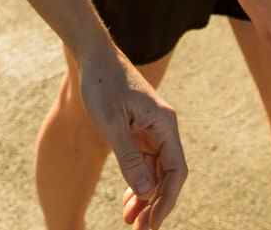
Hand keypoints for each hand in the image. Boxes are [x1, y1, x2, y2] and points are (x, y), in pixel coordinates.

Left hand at [76, 50, 186, 228]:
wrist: (93, 57)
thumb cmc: (102, 84)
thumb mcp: (111, 123)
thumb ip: (129, 158)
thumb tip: (147, 193)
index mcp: (165, 125)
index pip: (176, 171)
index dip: (167, 200)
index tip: (152, 223)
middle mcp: (164, 128)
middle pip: (169, 175)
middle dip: (157, 204)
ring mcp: (152, 130)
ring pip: (157, 172)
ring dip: (147, 197)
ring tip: (132, 222)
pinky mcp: (140, 130)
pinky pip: (145, 163)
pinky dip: (138, 183)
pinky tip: (129, 202)